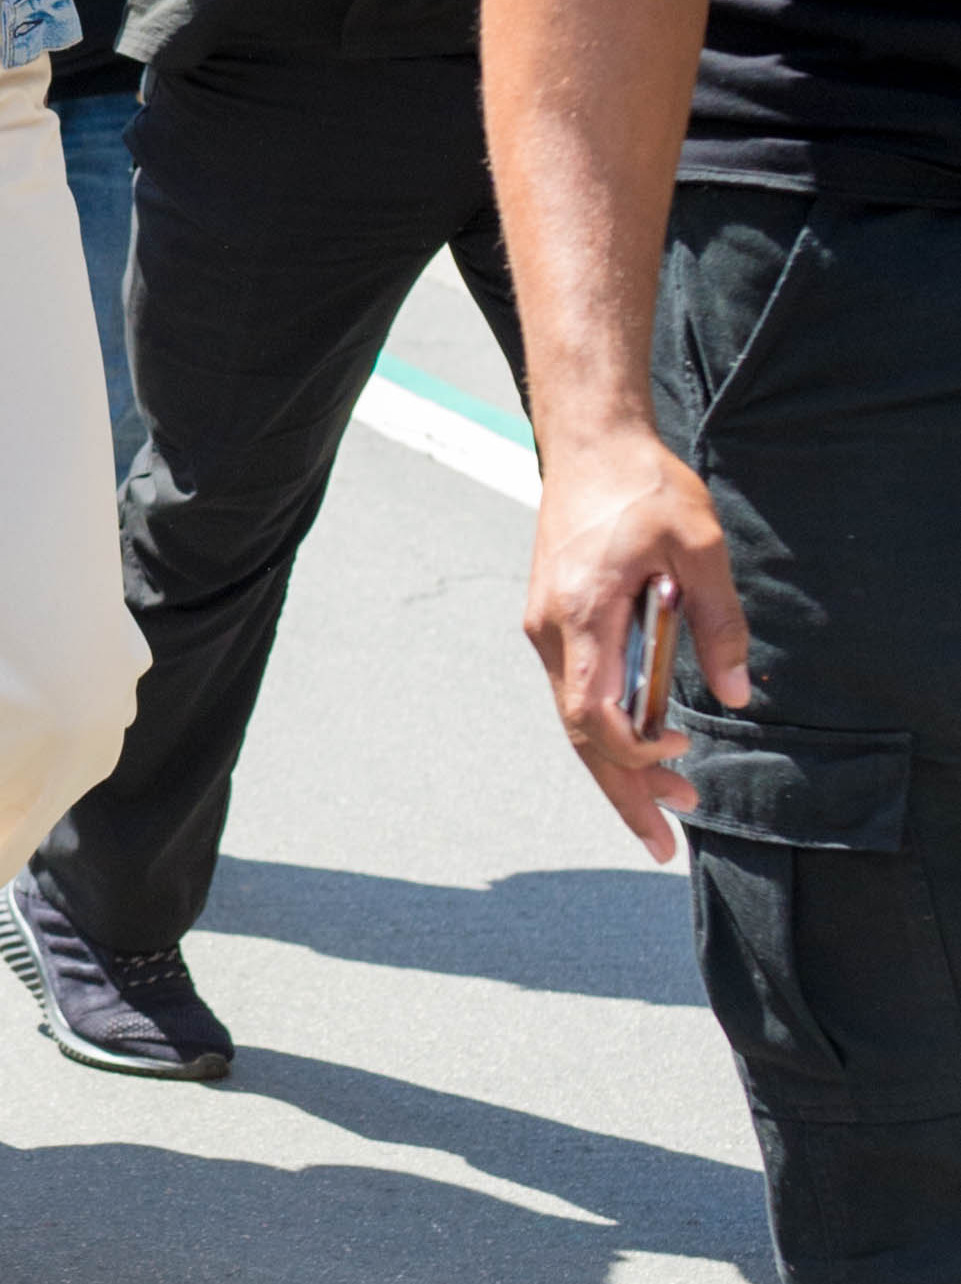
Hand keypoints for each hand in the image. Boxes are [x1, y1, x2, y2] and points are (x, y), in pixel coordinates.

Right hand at [522, 420, 750, 861]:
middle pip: (580, 733)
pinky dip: (607, 726)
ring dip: (619, 761)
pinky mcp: (554, 618)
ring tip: (669, 796)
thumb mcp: (699, 546)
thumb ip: (718, 622)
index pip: (594, 715)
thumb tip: (736, 693)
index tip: (681, 751)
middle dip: (624, 791)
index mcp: (581, 613)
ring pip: (575, 717)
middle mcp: (552, 630)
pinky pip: (576, 689)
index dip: (635, 751)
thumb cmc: (641, 486)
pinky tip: (644, 737)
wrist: (590, 442)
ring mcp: (547, 626)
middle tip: (665, 841)